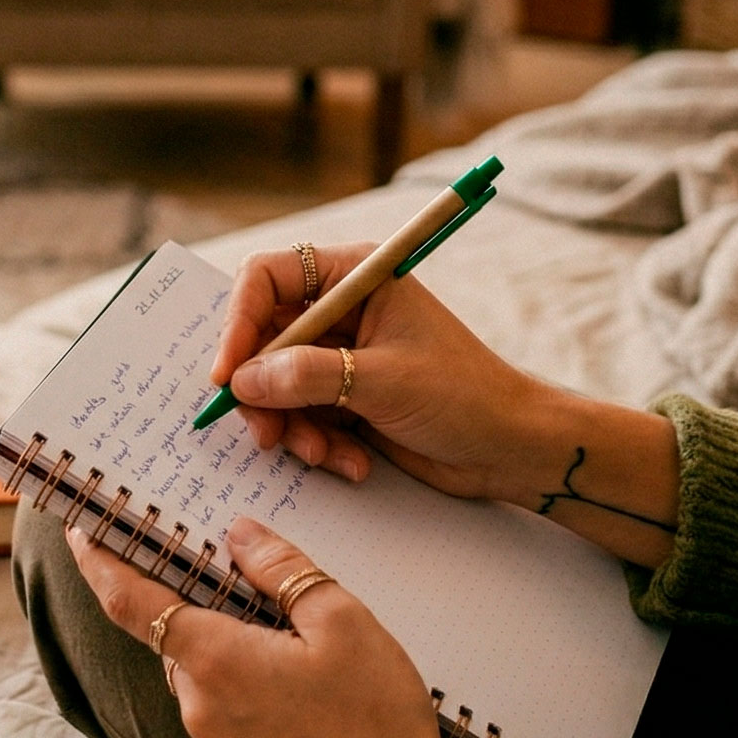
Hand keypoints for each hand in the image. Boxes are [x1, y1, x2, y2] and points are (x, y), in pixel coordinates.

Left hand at [66, 513, 474, 737]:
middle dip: (201, 607)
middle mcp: (199, 707)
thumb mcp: (343, 621)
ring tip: (296, 648)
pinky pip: (225, 717)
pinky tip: (303, 698)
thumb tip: (238, 535)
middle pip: (179, 638)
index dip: (101, 564)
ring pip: (205, 679)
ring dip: (230, 654)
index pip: (131, 602)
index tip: (83, 535)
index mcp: (215, 659)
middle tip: (246, 582)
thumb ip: (283, 571)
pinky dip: (247, 694)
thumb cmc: (376, 719)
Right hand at [210, 243, 549, 496]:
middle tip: (265, 434)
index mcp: (355, 275)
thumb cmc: (464, 395)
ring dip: (292, 427)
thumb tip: (243, 380)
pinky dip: (316, 444)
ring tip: (323, 455)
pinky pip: (301, 416)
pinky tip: (351, 462)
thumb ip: (307, 376)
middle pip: (264, 338)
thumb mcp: (381, 381)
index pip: (268, 278)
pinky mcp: (345, 397)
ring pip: (277, 385)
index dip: (238, 322)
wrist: (510, 448)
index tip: (228, 374)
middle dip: (263, 391)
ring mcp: (342, 355)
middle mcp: (343, 308)